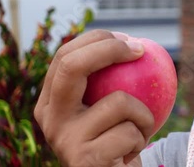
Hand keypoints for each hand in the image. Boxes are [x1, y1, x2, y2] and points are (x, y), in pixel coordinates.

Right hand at [34, 30, 154, 165]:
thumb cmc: (118, 141)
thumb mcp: (109, 109)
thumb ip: (110, 81)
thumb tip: (136, 41)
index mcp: (50, 102)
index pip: (65, 56)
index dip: (97, 39)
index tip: (129, 39)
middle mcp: (49, 119)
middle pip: (72, 66)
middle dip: (109, 48)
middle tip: (140, 49)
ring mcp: (64, 139)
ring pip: (119, 101)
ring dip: (144, 114)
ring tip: (139, 130)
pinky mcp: (86, 158)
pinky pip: (131, 131)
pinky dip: (143, 137)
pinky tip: (132, 151)